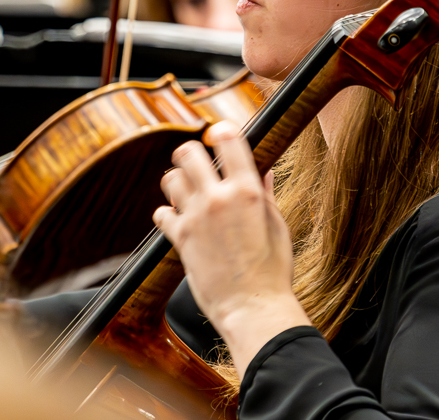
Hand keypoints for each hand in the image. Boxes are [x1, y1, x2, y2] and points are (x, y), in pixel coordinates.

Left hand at [153, 122, 310, 375]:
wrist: (253, 307)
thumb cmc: (272, 271)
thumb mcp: (277, 226)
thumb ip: (265, 194)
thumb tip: (263, 171)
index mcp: (247, 191)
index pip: (228, 141)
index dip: (221, 132)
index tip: (218, 134)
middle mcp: (218, 198)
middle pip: (188, 154)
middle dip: (189, 153)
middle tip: (192, 160)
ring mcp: (196, 217)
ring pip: (171, 180)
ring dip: (176, 182)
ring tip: (185, 191)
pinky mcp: (180, 238)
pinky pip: (162, 213)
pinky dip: (167, 214)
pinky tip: (177, 219)